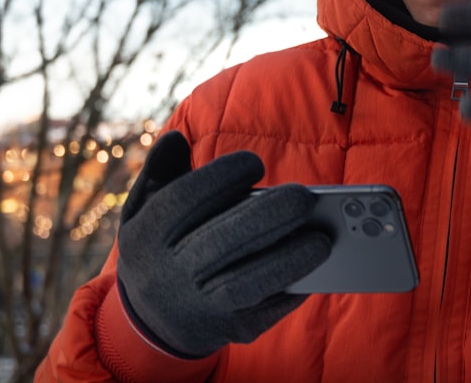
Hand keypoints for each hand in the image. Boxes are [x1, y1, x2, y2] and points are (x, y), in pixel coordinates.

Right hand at [116, 131, 330, 357]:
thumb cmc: (165, 243)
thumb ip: (162, 170)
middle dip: (265, 219)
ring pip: (243, 286)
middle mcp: (166, 275)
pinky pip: (262, 314)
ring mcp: (196, 308)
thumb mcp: (148, 206)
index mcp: (146, 237)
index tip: (255, 163)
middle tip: (305, 197)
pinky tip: (318, 268)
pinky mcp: (226, 332)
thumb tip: (177, 138)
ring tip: (324, 238)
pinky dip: (291, 292)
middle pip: (217, 245)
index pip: (180, 204)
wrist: (154, 318)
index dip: (217, 180)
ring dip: (287, 261)